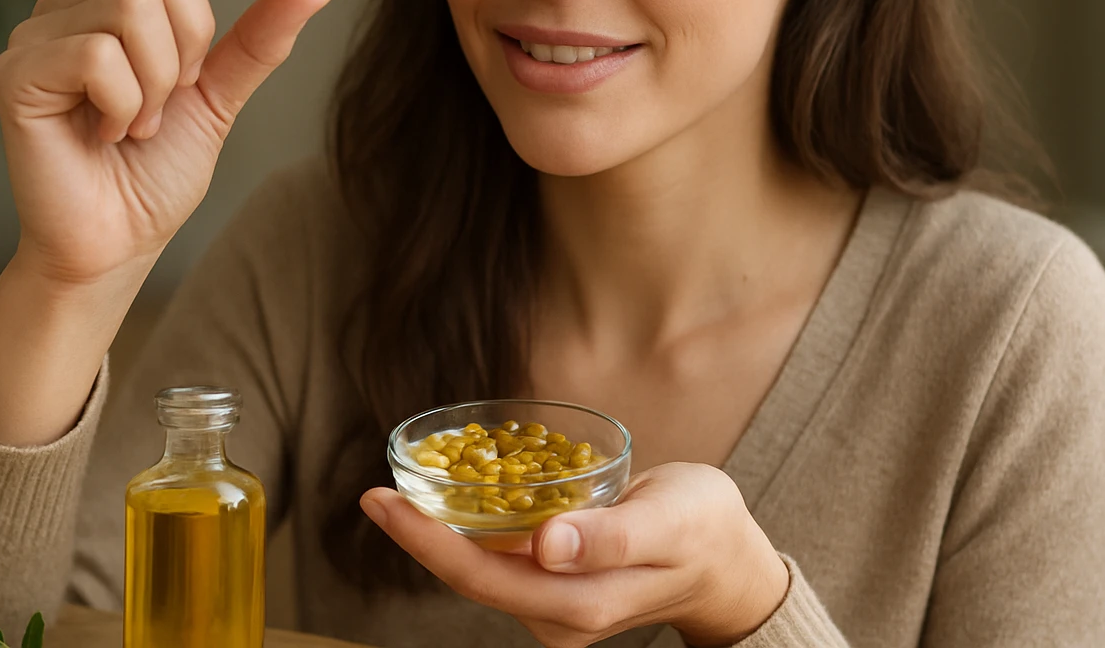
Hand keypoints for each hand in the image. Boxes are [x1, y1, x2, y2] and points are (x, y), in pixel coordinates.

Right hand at [0, 0, 331, 288]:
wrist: (115, 245)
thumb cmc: (157, 173)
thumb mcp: (222, 96)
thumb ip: (260, 38)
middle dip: (193, 35)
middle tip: (174, 97)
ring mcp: (41, 30)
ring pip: (135, 6)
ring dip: (159, 82)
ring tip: (139, 125)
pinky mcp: (17, 69)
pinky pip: (100, 54)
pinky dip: (128, 105)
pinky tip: (110, 136)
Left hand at [361, 462, 790, 647]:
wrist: (729, 557)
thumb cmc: (703, 530)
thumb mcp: (670, 523)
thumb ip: (613, 538)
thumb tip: (547, 546)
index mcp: (579, 603)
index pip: (483, 576)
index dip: (428, 542)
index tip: (384, 503)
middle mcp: (558, 615)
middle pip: (470, 577)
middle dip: (420, 538)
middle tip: (376, 492)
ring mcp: (555, 606)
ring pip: (483, 570)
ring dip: (442, 534)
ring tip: (406, 491)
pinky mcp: (558, 587)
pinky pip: (503, 559)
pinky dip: (475, 530)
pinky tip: (457, 500)